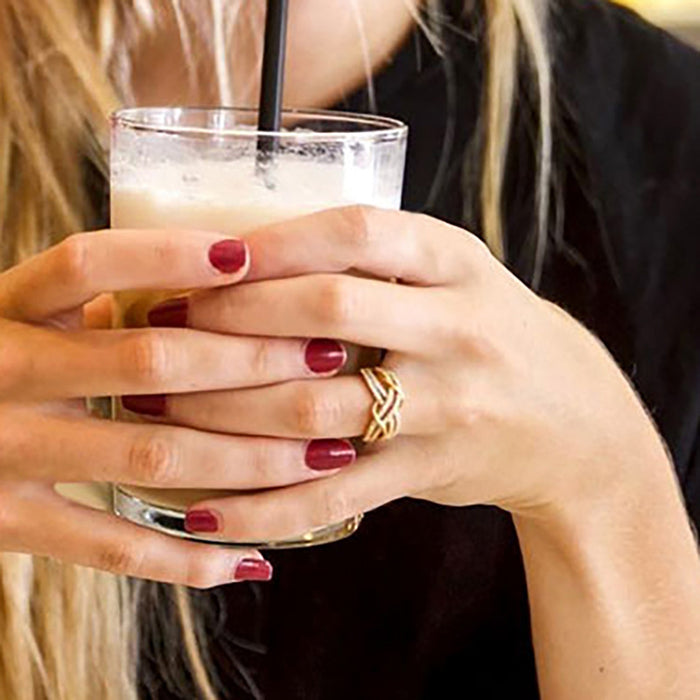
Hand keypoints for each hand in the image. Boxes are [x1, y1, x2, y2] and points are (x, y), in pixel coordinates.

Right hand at [0, 229, 351, 585]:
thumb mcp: (19, 316)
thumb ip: (89, 303)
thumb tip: (208, 271)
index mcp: (8, 308)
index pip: (88, 265)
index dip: (167, 256)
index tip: (250, 256)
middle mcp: (3, 372)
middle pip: (151, 361)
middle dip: (252, 361)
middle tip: (329, 358)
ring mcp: (2, 453)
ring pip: (152, 454)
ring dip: (250, 458)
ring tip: (325, 455)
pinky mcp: (5, 523)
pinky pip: (110, 548)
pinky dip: (186, 559)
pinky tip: (250, 559)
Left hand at [147, 206, 670, 540]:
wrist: (577, 423)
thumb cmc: (493, 333)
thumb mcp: (457, 276)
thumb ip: (377, 263)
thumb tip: (248, 254)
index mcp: (457, 262)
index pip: (358, 234)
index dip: (274, 241)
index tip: (204, 254)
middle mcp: (458, 329)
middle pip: (329, 313)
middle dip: (233, 318)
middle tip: (161, 326)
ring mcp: (449, 406)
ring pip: (317, 409)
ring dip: (224, 412)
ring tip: (156, 408)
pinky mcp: (431, 472)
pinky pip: (335, 495)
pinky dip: (264, 506)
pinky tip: (205, 510)